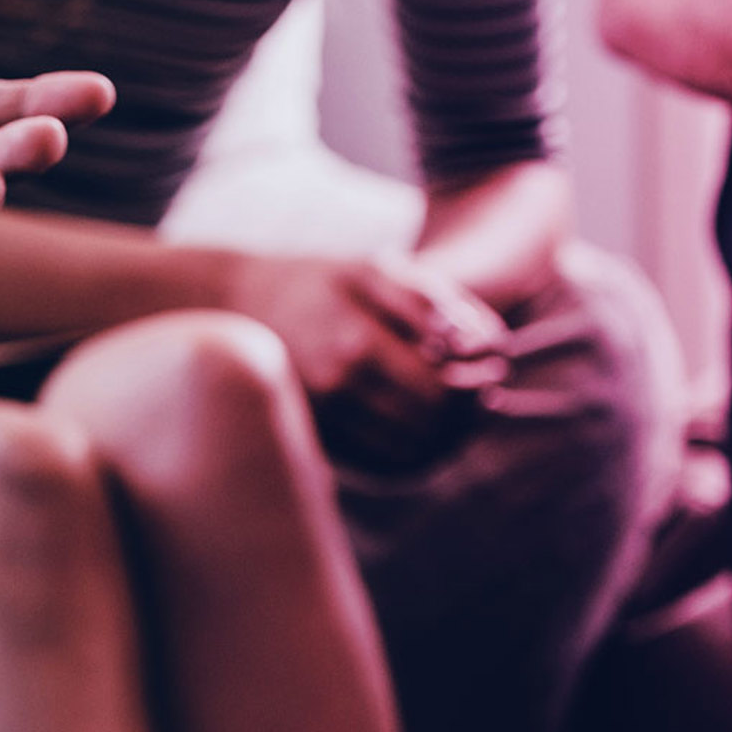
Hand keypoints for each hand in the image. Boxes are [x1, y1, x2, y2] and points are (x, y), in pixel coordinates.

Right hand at [224, 253, 509, 465]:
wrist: (238, 306)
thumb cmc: (322, 283)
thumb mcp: (377, 269)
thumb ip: (435, 302)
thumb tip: (487, 346)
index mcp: (357, 342)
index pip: (445, 386)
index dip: (480, 383)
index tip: (493, 370)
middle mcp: (338, 386)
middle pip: (431, 423)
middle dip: (467, 411)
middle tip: (483, 393)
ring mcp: (324, 417)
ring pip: (410, 449)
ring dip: (445, 435)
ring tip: (454, 408)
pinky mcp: (316, 435)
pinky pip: (383, 462)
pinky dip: (415, 451)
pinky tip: (424, 426)